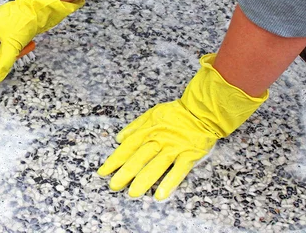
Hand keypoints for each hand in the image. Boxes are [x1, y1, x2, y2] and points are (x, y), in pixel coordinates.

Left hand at [98, 53, 267, 199]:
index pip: (127, 147)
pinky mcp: (189, 155)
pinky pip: (178, 171)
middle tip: (114, 185)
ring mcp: (174, 148)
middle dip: (125, 173)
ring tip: (133, 193)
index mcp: (148, 130)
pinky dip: (169, 182)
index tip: (103, 172)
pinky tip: (160, 195)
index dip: (115, 160)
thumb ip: (134, 127)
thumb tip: (118, 138)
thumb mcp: (151, 114)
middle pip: (139, 158)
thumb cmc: (175, 113)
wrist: (202, 111)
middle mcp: (158, 140)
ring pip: (156, 166)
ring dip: (144, 180)